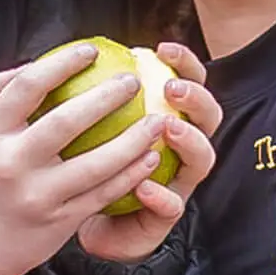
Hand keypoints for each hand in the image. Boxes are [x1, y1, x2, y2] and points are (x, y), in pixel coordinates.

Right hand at [0, 44, 178, 274]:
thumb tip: (34, 62)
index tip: (89, 51)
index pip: (27, 87)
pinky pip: (102, 194)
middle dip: (106, 97)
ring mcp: (37, 194)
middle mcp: (12, 163)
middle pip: (65, 121)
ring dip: (132, 139)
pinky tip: (149, 158)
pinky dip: (129, 175)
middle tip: (132, 82)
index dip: (61, 64)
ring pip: (94, 163)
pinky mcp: (59, 220)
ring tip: (157, 121)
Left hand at [76, 41, 222, 264]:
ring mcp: (179, 184)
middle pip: (209, 116)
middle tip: (171, 88)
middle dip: (196, 97)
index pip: (189, 83)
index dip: (184, 63)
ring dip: (190, 140)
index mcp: (169, 123)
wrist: (88, 226)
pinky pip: (171, 207)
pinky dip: (160, 195)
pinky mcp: (166, 219)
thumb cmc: (87, 172)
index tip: (161, 48)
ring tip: (169, 128)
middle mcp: (181, 151)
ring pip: (203, 158)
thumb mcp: (85, 132)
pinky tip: (142, 187)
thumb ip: (87, 100)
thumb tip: (66, 56)